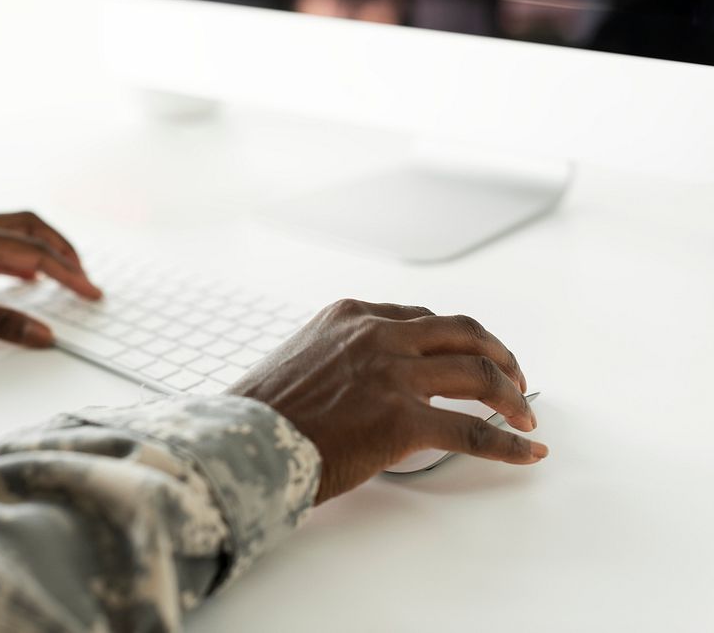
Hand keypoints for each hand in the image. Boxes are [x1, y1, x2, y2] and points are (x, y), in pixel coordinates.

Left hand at [0, 211, 100, 346]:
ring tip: (63, 274)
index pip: (35, 252)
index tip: (91, 291)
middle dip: (62, 249)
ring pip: (12, 234)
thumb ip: (0, 322)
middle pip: (30, 227)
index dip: (68, 273)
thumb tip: (44, 336)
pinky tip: (24, 277)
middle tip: (83, 275)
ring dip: (42, 251)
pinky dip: (18, 260)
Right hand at [226, 300, 546, 503]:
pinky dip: (507, 442)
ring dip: (511, 394)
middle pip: (462, 332)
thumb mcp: (300, 359)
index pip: (423, 318)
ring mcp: (392, 373)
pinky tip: (526, 452)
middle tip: (514, 379)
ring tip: (525, 416)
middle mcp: (377, 334)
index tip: (471, 356)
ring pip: (477, 372)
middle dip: (498, 355)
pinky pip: (472, 429)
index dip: (457, 339)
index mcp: (350, 316)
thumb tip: (364, 383)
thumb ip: (340, 358)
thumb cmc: (261, 412)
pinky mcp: (402, 418)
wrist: (242, 441)